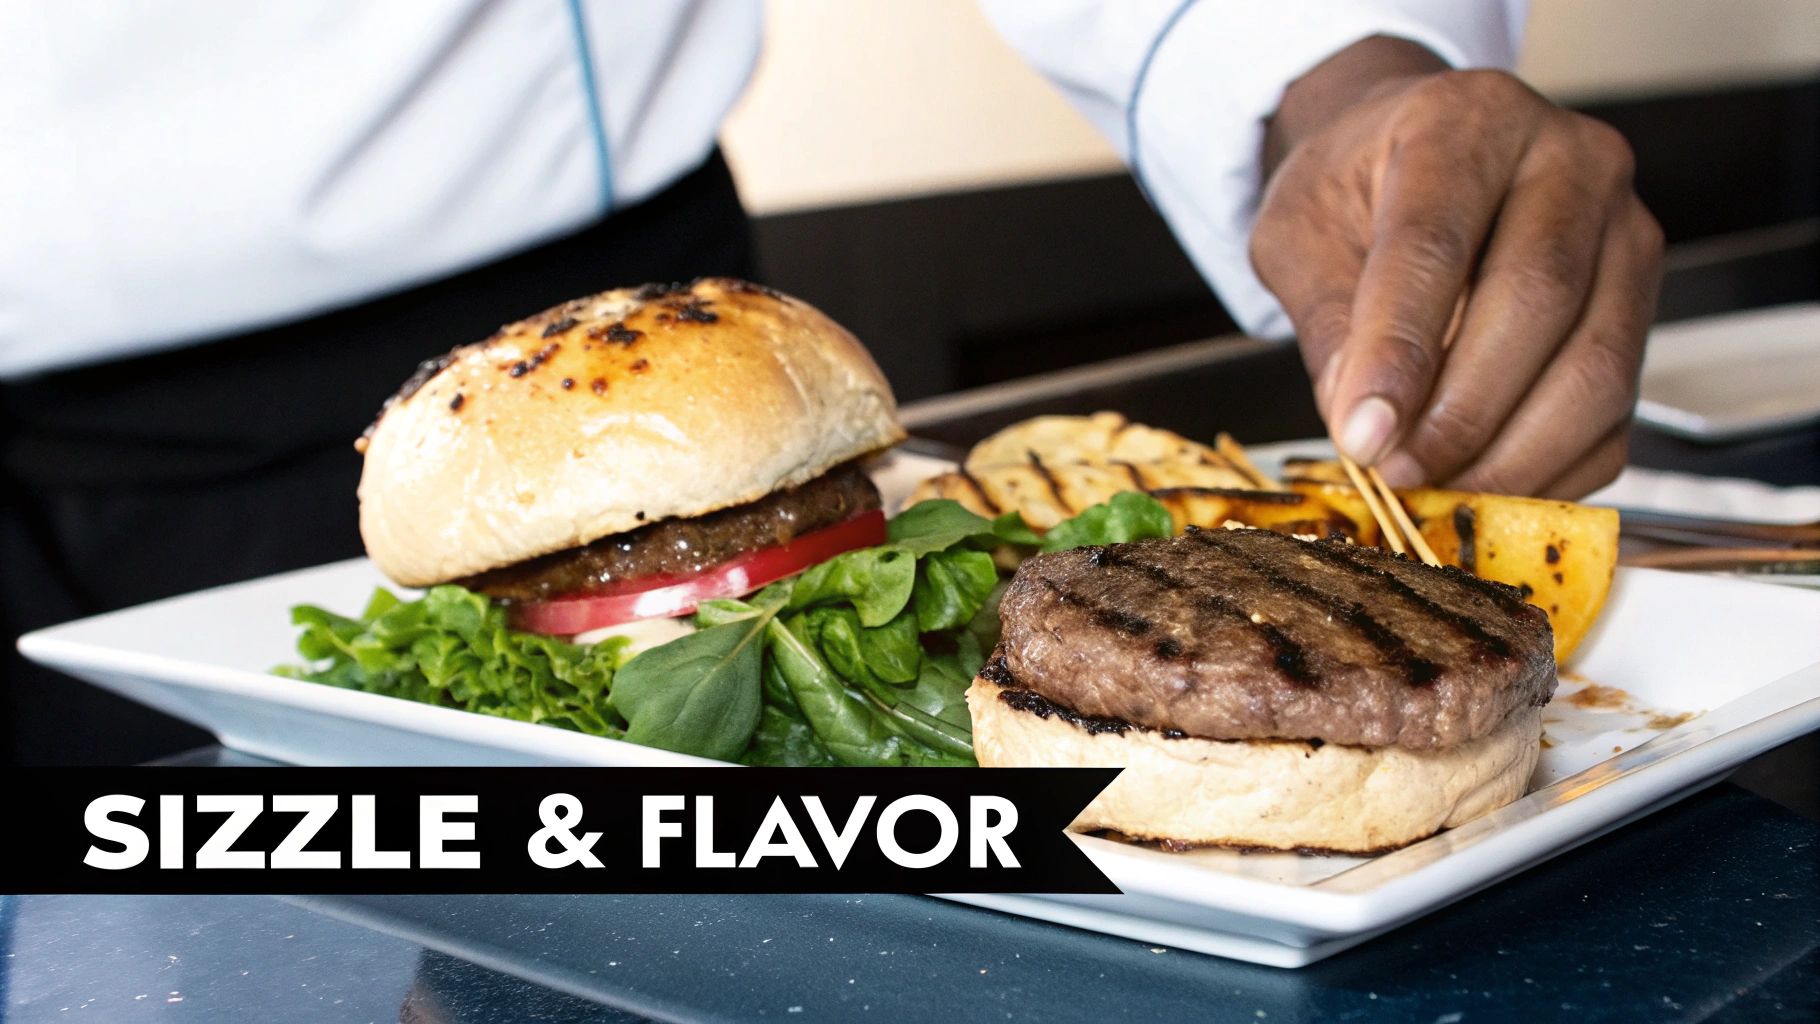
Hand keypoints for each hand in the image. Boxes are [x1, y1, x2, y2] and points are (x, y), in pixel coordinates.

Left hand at [1252, 37, 1663, 497]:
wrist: (1415, 160)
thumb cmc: (1353, 193)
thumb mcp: (1300, 235)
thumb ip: (1327, 322)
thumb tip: (1364, 423)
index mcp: (1466, 124)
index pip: (1438, 243)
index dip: (1401, 350)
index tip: (1362, 435)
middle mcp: (1570, 161)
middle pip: (1538, 301)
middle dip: (1460, 412)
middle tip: (1394, 471)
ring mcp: (1626, 232)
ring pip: (1595, 365)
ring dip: (1512, 453)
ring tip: (1433, 491)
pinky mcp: (1645, 306)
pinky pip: (1616, 413)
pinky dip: (1553, 471)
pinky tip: (1485, 491)